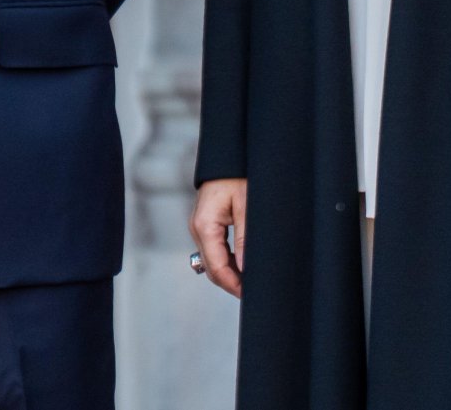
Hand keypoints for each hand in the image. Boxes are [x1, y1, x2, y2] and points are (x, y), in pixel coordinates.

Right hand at [189, 178, 246, 298]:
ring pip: (212, 260)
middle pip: (212, 267)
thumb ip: (243, 239)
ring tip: (250, 281)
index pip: (216, 267)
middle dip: (231, 282)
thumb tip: (244, 269)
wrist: (228, 155)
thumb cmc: (237, 175)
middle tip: (253, 291)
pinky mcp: (205, 223)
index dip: (233, 284)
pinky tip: (242, 264)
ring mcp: (199, 226)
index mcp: (204, 225)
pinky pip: (214, 249)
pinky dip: (227, 260)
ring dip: (229, 272)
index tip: (249, 295)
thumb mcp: (246, 206)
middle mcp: (197, 227)